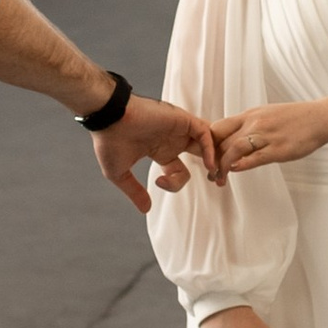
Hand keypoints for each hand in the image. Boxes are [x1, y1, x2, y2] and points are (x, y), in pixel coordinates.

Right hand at [90, 91, 220, 214]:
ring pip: (209, 142)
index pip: (179, 171)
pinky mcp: (182, 119)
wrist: (107, 118)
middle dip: (213, 169)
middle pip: (202, 155)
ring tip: (218, 174)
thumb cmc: (109, 142)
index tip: (158, 183)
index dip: (175, 184)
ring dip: (216, 158)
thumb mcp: (120, 173)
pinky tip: (209, 164)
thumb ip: (134, 191)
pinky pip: (206, 133)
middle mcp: (172, 139)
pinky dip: (211, 148)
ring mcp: (178, 129)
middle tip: (219, 182)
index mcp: (159, 150)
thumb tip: (146, 210)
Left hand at [215, 97, 327, 172]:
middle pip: (223, 140)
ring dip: (222, 165)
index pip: (219, 127)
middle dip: (212, 158)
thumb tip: (233, 140)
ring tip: (218, 179)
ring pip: (234, 148)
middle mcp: (255, 123)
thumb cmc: (294, 119)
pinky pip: (255, 157)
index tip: (205, 157)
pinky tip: (234, 171)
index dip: (208, 143)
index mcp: (250, 114)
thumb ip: (249, 126)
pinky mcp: (279, 149)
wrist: (319, 118)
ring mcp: (267, 135)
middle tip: (208, 173)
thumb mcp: (267, 115)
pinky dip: (241, 164)